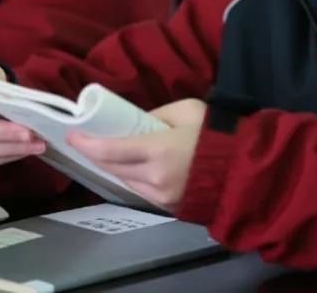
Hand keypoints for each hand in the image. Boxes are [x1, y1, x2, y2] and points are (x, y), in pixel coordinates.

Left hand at [68, 98, 207, 211]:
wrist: (244, 166)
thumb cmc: (216, 133)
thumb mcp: (186, 109)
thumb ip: (156, 114)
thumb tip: (135, 121)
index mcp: (158, 150)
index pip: (110, 150)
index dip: (86, 144)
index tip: (72, 135)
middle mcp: (154, 178)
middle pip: (111, 168)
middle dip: (95, 154)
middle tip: (86, 140)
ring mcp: (161, 196)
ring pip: (124, 181)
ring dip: (113, 167)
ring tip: (108, 152)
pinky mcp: (168, 206)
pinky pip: (140, 191)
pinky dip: (131, 177)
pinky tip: (130, 166)